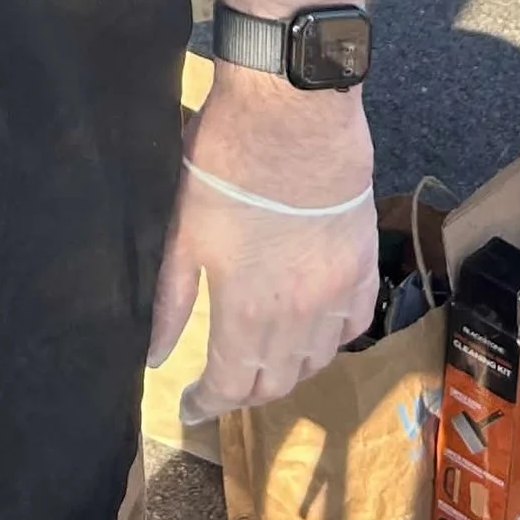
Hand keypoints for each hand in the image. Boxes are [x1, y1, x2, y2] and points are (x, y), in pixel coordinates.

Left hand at [148, 69, 376, 418]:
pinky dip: (331, 340)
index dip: (209, 403)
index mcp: (247, 310)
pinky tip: (313, 332)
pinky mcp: (364, 263)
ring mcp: (338, 291)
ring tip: (262, 362)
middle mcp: (299, 315)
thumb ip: (170, 299)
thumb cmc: (226, 163)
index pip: (232, 384)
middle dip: (245, 392)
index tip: (192, 407)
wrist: (292, 112)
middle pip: (277, 380)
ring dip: (287, 370)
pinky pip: (354, 324)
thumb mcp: (183, 230)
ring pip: (317, 359)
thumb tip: (155, 355)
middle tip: (222, 386)